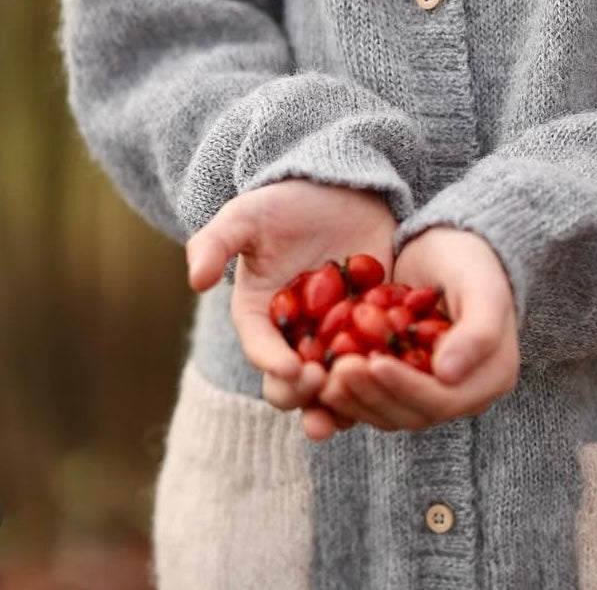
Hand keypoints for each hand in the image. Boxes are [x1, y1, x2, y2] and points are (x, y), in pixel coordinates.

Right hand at [185, 178, 395, 429]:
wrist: (338, 190)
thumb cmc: (285, 203)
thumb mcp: (247, 217)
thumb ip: (217, 243)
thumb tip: (196, 280)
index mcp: (260, 318)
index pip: (261, 348)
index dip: (272, 363)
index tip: (289, 369)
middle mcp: (295, 338)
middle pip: (293, 382)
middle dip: (303, 394)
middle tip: (321, 383)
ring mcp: (336, 339)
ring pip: (334, 387)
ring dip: (340, 405)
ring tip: (351, 411)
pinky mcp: (373, 331)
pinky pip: (376, 363)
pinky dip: (381, 377)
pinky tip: (393, 382)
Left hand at [310, 227, 519, 439]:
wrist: (450, 246)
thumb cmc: (472, 260)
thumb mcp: (482, 287)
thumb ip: (477, 331)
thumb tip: (448, 375)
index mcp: (491, 377)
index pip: (444, 398)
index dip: (407, 386)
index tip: (374, 362)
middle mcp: (462, 394)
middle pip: (412, 412)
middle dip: (372, 393)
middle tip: (338, 371)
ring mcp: (430, 392)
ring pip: (389, 412)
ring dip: (356, 399)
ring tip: (326, 376)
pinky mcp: (403, 382)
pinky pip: (374, 398)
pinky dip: (349, 393)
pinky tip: (323, 376)